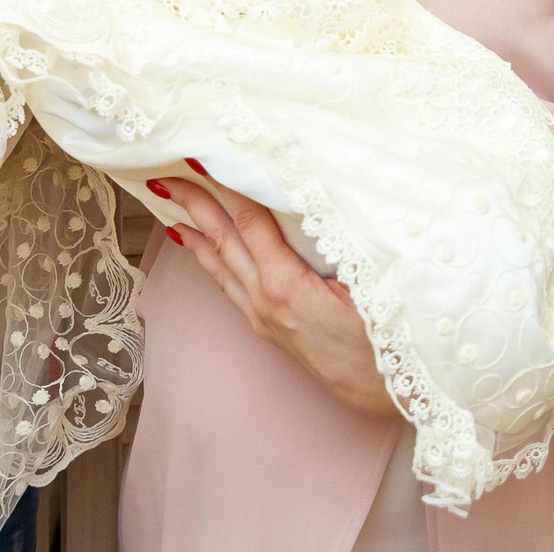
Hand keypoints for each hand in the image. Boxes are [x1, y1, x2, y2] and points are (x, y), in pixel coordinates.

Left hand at [158, 175, 398, 420]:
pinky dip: (213, 263)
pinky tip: (205, 253)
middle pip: (222, 242)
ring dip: (195, 234)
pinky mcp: (271, 331)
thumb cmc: (389, 341)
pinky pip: (232, 287)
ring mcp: (264, 319)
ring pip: (221, 267)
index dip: (225, 187)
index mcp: (285, 286)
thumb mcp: (369, 282)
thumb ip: (339, 242)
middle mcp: (265, 302)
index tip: (204, 157)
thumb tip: (319, 202)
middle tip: (165, 175)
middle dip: (193, 205)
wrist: (389, 398)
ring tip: (170, 209)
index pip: (248, 222)